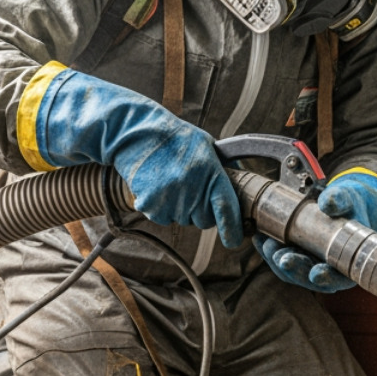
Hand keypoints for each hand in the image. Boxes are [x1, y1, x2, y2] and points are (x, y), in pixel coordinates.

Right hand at [32, 67, 242, 246]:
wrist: (137, 134)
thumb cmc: (175, 138)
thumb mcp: (207, 145)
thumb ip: (224, 168)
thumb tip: (239, 189)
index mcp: (210, 172)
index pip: (226, 208)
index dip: (232, 229)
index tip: (235, 241)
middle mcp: (191, 189)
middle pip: (204, 220)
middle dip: (202, 211)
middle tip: (192, 188)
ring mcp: (169, 199)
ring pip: (183, 220)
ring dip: (181, 208)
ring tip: (172, 182)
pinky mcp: (150, 206)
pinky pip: (164, 218)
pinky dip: (163, 208)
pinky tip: (160, 187)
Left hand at [252, 168, 376, 292]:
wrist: (338, 204)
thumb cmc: (348, 205)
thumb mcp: (348, 199)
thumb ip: (340, 200)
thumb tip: (327, 203)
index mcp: (347, 263)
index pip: (339, 277)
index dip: (328, 278)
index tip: (316, 273)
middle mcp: (327, 269)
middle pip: (309, 278)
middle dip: (294, 269)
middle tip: (281, 258)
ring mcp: (308, 264)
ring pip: (290, 271)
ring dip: (276, 260)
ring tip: (266, 244)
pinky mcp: (294, 256)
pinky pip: (279, 257)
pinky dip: (268, 249)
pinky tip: (259, 237)